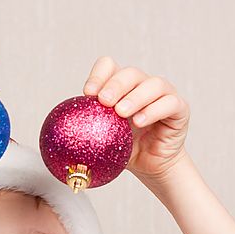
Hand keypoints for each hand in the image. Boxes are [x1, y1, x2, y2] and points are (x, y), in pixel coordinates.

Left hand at [82, 57, 190, 180]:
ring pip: (152, 84)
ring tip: (121, 113)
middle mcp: (142, 85)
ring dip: (135, 97)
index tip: (88, 93)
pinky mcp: (179, 109)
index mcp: (121, 87)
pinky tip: (140, 122)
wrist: (150, 167)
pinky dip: (154, 110)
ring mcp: (163, 95)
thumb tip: (55, 143)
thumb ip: (85, 134)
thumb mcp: (101, 141)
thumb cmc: (125, 151)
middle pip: (130, 73)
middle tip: (104, 102)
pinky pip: (170, 103)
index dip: (98, 75)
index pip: (109, 66)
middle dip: (115, 85)